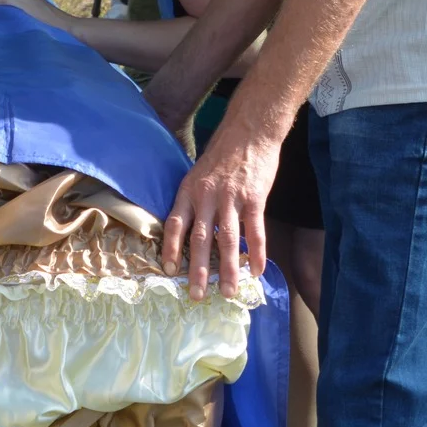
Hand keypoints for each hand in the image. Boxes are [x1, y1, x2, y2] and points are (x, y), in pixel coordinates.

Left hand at [160, 127, 279, 299]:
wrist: (248, 131)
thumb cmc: (222, 155)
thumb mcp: (198, 174)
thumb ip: (194, 201)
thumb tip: (191, 232)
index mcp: (189, 191)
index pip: (175, 223)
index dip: (171, 248)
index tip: (169, 270)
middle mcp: (207, 196)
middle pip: (200, 238)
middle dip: (198, 270)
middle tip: (197, 295)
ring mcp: (231, 198)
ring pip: (228, 240)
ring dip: (228, 269)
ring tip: (229, 292)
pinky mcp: (254, 198)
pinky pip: (255, 230)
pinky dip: (257, 252)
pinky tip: (257, 270)